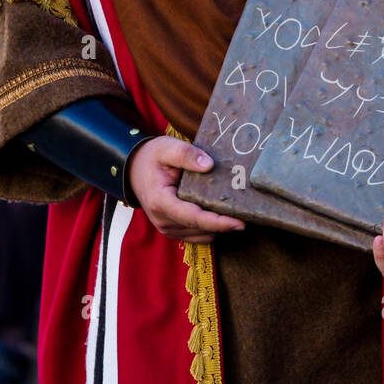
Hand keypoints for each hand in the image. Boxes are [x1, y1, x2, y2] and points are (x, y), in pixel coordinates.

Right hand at [126, 136, 244, 243]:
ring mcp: (166, 228)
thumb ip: (187, 154)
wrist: (135, 169)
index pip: (194, 218)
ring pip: (201, 235)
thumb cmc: (152, 157)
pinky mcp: (172, 230)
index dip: (218, 222)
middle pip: (201, 229)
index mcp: (161, 202)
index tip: (240, 223)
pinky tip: (221, 214)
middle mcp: (163, 220)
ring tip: (235, 211)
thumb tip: (209, 164)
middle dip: (224, 224)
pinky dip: (210, 228)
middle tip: (248, 213)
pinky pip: (197, 235)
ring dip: (218, 226)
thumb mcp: (167, 148)